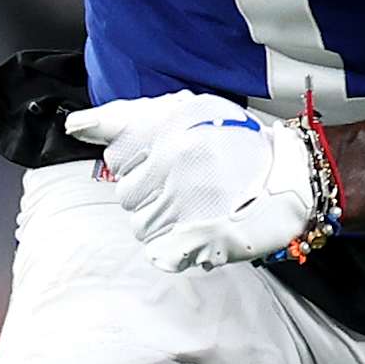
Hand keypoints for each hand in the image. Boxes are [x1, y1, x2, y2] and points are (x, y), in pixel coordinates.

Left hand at [67, 92, 316, 271]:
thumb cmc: (237, 141)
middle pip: (126, 193)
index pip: (118, 155)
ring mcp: (182, 206)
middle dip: (149, 189)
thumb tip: (75, 125)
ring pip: (139, 224)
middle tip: (187, 181)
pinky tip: (191, 230)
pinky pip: (155, 252)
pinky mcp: (193, 242)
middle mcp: (171, 168)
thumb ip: (125, 117)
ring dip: (161, 218)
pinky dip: (169, 246)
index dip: (139, 159)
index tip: (166, 158)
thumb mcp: (185, 111)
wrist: (289, 179)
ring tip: (195, 205)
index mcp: (167, 133)